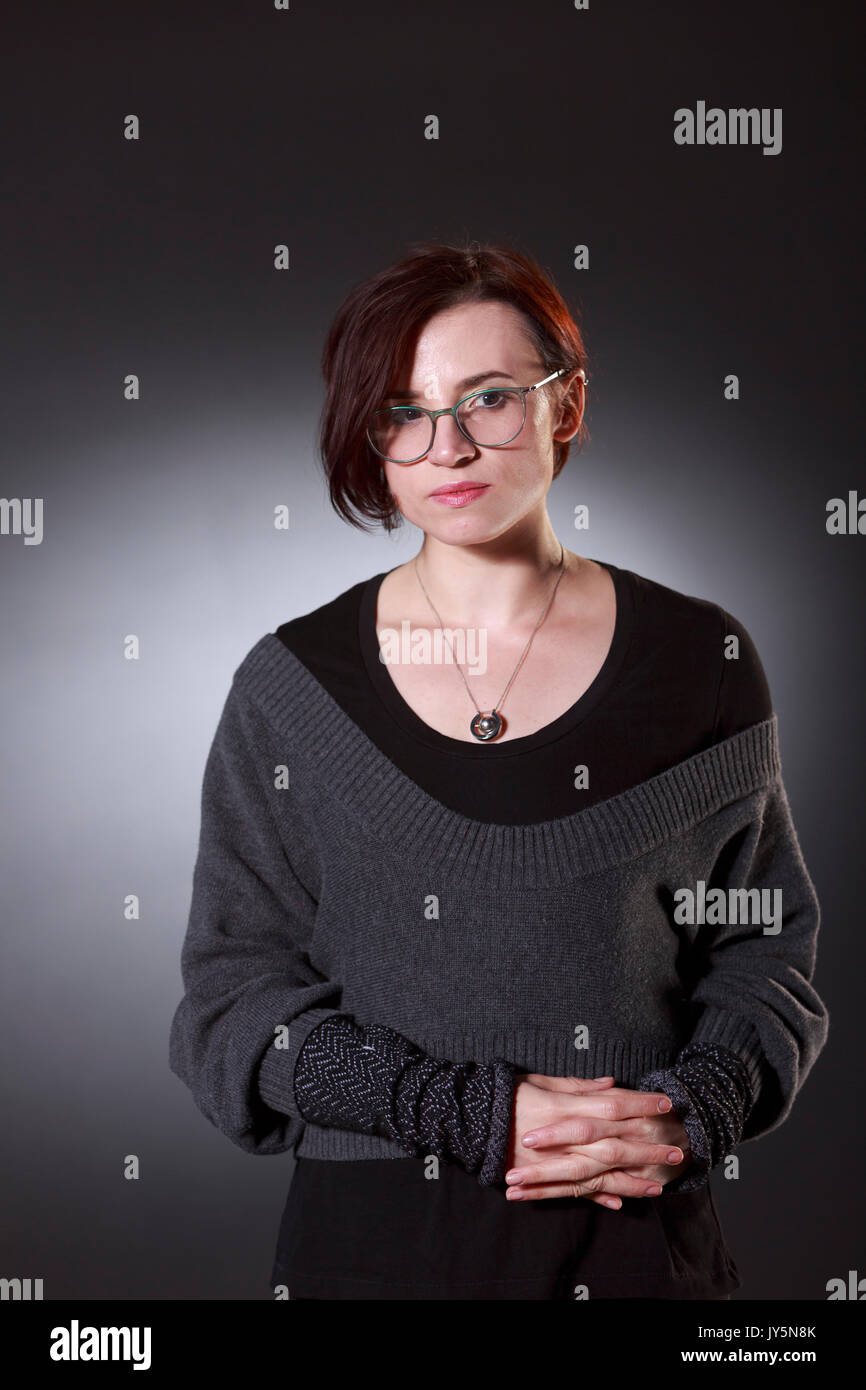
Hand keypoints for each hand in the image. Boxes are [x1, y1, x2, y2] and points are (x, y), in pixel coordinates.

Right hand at [504, 1073, 691, 1208]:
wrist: (469, 1122)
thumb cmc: (506, 1095)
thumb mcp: (540, 1081)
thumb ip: (578, 1086)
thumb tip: (612, 1085)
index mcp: (563, 1107)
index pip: (610, 1105)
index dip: (640, 1104)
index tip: (665, 1103)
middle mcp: (562, 1136)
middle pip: (613, 1142)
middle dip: (646, 1146)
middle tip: (677, 1149)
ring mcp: (553, 1160)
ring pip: (601, 1173)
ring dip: (632, 1179)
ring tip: (660, 1183)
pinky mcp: (544, 1176)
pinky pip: (576, 1191)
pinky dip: (599, 1196)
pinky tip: (621, 1202)